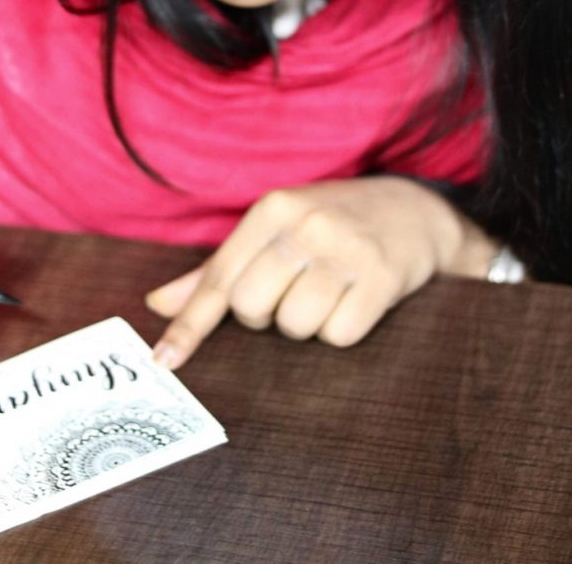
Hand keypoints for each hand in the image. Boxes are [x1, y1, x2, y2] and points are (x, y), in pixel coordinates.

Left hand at [145, 176, 482, 368]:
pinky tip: (355, 300)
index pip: (220, 276)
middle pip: (253, 306)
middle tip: (290, 294)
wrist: (415, 210)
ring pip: (296, 325)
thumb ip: (218, 269)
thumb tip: (157, 303)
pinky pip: (340, 334)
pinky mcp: (382, 275)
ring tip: (326, 293)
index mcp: (273, 209)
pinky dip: (343, 329)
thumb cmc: (331, 223)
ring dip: (307, 324)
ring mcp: (346, 248)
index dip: (190, 323)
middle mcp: (306, 224)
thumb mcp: (275, 229)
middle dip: (266, 315)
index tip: (165, 361)